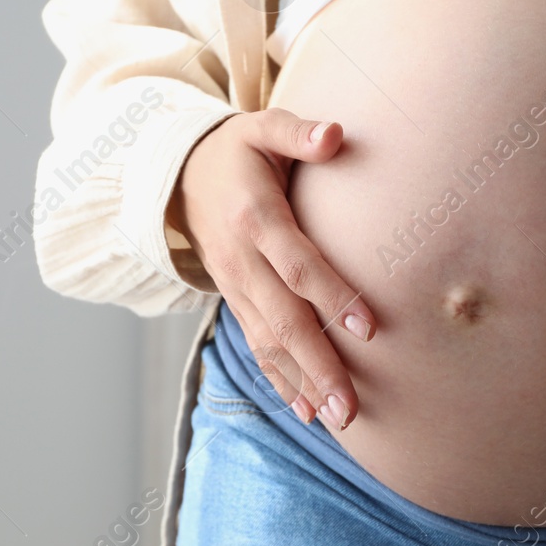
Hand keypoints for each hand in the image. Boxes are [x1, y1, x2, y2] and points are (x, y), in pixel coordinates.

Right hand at [169, 108, 374, 426]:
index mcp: (254, 217)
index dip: (331, 295)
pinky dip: (280, 379)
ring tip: (337, 418)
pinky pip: (256, 344)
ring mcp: (234, 285)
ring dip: (302, 383)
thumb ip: (299, 132)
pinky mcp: (234, 299)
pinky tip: (306, 411)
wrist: (176, 174)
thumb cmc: (237, 149)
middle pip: (283, 319)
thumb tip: (337, 134)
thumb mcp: (262, 128)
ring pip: (269, 342)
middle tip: (351, 404)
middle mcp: (241, 259)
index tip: (368, 326)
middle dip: (318, 364)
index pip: (296, 263)